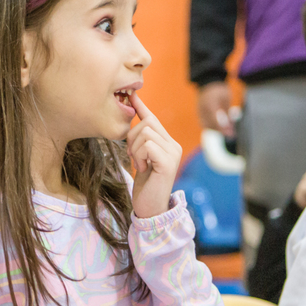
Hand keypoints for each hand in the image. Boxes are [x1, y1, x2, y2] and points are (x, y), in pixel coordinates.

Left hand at [128, 94, 182, 218]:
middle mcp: (174, 145)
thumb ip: (141, 141)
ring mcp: (173, 153)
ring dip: (135, 150)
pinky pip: (147, 145)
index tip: (131, 97)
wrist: (150, 208)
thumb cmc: (145, 185)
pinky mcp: (168, 162)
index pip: (152, 119)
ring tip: (140, 165)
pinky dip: (140, 156)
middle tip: (134, 157)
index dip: (141, 107)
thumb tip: (132, 118)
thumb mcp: (141, 159)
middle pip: (147, 123)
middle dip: (132, 138)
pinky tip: (144, 169)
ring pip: (145, 133)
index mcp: (168, 143)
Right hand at [197, 81, 234, 136]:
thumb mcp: (226, 99)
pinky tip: (217, 127)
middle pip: (210, 126)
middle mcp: (203, 110)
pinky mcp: (198, 111)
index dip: (223, 130)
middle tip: (230, 133)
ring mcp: (199, 111)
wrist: (208, 80)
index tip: (231, 134)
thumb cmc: (219, 89)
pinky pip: (202, 122)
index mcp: (210, 106)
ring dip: (214, 129)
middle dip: (220, 131)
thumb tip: (230, 126)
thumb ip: (227, 113)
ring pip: (205, 125)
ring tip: (224, 130)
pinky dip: (209, 126)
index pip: (216, 122)